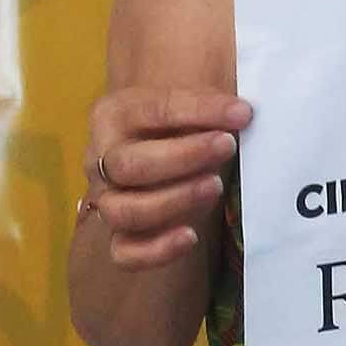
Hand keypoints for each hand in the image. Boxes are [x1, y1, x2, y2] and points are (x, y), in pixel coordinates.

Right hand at [83, 88, 252, 268]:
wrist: (171, 139)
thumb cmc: (188, 113)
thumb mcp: (198, 92)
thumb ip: (215, 95)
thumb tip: (243, 111)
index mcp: (116, 112)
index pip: (155, 110)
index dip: (201, 110)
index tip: (242, 113)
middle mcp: (102, 157)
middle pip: (131, 164)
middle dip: (184, 156)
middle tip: (227, 146)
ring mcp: (107, 198)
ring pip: (124, 210)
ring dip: (173, 201)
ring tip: (215, 186)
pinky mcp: (121, 234)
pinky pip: (125, 252)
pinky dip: (156, 250)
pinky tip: (190, 235)